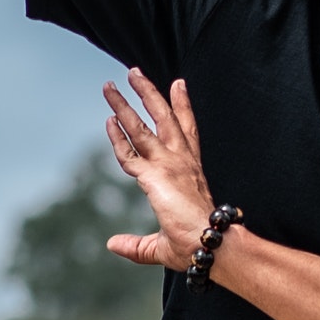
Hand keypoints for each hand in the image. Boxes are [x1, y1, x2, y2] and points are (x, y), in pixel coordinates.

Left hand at [99, 72, 218, 270]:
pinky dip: (117, 136)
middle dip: (151, 93)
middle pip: (165, 117)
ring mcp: (169, 165)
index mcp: (191, 171)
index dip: (182, 107)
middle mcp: (182, 161)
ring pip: (143, 126)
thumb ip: (137, 243)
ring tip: (111, 85)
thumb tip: (113, 244)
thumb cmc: (197, 246)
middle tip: (135, 72)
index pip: (186, 131)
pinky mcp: (155, 175)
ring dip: (126, 103)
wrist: (212, 245)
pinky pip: (129, 152)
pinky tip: (107, 120)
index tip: (177, 85)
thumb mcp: (162, 245)